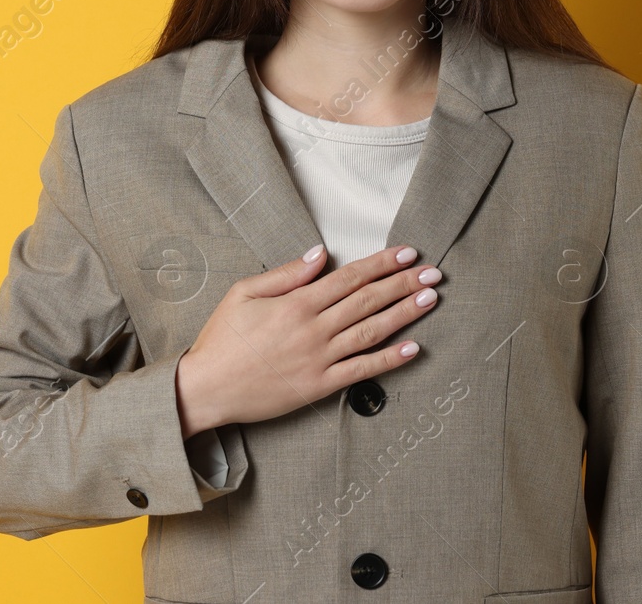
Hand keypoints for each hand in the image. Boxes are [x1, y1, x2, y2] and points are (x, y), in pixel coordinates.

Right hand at [173, 244, 442, 436]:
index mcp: (297, 302)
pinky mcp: (320, 386)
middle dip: (404, 283)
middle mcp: (314, 328)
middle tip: (434, 273)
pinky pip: (362, 371)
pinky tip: (413, 349)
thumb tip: (320, 253)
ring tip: (430, 300)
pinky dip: (389, 360)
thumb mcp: (244, 292)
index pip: (350, 277)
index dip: (382, 264)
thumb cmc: (222, 338)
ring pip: (372, 331)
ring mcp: (319, 358)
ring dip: (404, 314)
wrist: (207, 388)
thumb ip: (287, 273)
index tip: (408, 254)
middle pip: (368, 300)